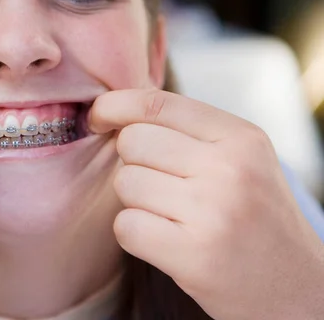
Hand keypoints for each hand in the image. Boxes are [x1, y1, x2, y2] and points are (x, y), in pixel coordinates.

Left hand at [90, 89, 323, 319]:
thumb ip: (188, 132)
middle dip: (133, 163)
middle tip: (162, 186)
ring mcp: (213, 212)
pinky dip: (134, 234)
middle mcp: (230, 169)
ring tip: (172, 217)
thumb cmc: (255, 219)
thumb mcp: (241, 161)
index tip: (98, 117)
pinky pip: (125, 225)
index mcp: (241, 138)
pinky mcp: (194, 255)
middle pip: (132, 142)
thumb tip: (114, 110)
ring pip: (125, 183)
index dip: (114, 105)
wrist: (295, 289)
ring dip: (136, 201)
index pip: (156, 103)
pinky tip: (165, 241)